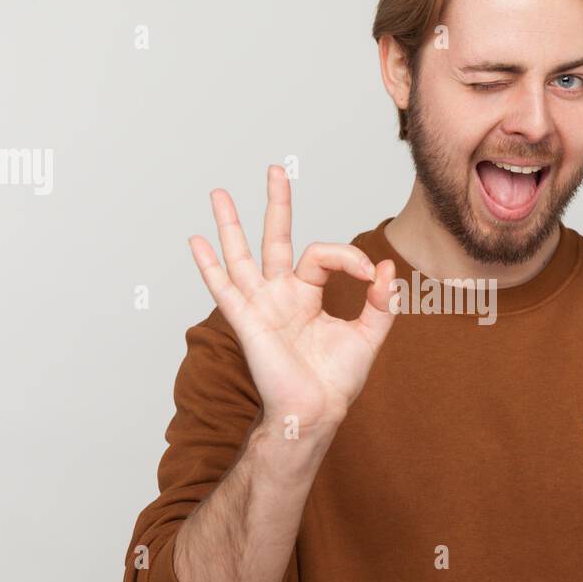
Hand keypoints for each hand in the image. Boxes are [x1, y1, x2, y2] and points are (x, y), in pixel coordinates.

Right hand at [188, 165, 396, 431]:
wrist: (316, 412)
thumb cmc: (336, 381)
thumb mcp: (370, 336)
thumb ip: (381, 301)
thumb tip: (386, 266)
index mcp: (307, 295)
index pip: (324, 256)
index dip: (350, 257)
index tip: (371, 272)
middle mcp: (281, 295)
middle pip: (275, 239)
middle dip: (276, 204)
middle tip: (275, 169)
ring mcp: (261, 306)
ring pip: (242, 256)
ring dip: (230, 225)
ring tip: (219, 193)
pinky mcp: (247, 321)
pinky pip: (224, 289)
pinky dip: (209, 265)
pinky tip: (196, 241)